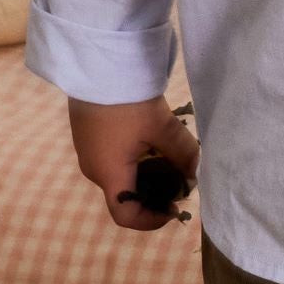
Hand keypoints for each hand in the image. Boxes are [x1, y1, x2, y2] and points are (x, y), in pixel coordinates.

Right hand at [67, 95, 200, 230]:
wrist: (97, 62)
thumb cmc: (127, 100)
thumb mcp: (162, 127)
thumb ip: (183, 154)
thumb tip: (196, 174)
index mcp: (108, 173)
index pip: (126, 216)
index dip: (151, 221)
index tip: (174, 208)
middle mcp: (93, 169)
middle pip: (123, 197)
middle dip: (152, 196)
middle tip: (177, 181)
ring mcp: (87, 151)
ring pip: (118, 177)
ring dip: (143, 176)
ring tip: (167, 159)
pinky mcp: (87, 135)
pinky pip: (111, 160)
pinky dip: (132, 161)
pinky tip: (149, 142)